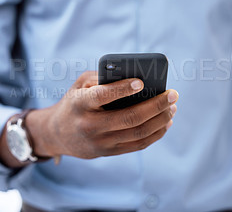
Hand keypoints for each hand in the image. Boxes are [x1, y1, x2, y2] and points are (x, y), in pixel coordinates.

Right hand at [27, 71, 178, 158]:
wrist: (57, 133)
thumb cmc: (75, 101)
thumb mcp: (80, 85)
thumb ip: (103, 78)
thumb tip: (136, 78)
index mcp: (79, 103)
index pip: (102, 96)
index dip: (122, 89)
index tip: (141, 82)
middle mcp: (89, 125)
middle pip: (130, 118)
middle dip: (156, 105)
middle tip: (173, 94)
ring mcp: (100, 142)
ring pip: (138, 133)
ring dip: (160, 120)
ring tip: (173, 107)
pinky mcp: (108, 152)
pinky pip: (138, 145)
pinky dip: (156, 133)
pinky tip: (166, 122)